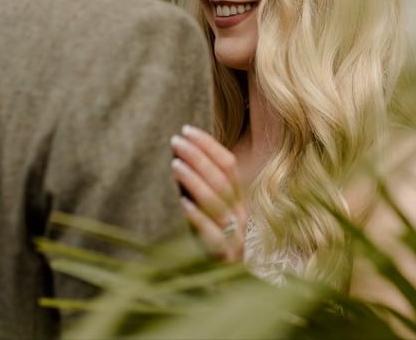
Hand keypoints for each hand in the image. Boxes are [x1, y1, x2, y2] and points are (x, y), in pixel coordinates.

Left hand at [171, 124, 245, 261]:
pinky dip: (198, 216)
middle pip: (221, 179)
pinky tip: (183, 202)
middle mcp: (239, 213)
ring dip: (195, 181)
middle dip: (198, 157)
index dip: (209, 145)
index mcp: (239, 199)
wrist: (226, 285)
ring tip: (175, 165)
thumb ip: (196, 183)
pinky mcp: (222, 255)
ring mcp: (233, 234)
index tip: (187, 130)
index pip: (229, 164)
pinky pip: (212, 233)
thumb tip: (179, 151)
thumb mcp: (207, 209)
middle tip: (177, 141)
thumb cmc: (212, 240)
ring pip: (217, 202)